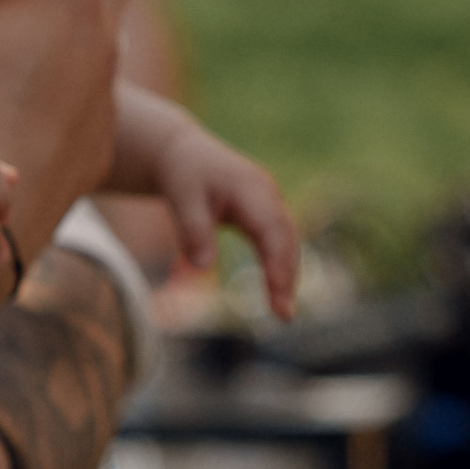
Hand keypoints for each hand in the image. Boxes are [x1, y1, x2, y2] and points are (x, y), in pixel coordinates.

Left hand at [112, 85, 300, 317]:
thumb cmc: (182, 174)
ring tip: (282, 312)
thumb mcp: (181, 197)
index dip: (278, 265)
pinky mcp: (263, 213)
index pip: (273, 232)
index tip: (278, 297)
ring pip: (287, 242)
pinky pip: (277, 242)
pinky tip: (275, 292)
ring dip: (287, 275)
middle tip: (284, 316)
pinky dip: (278, 266)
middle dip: (288, 277)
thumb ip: (192, 230)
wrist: (182, 152)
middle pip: (287, 240)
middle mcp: (268, 195)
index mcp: (253, 189)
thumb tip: (202, 268)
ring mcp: (269, 203)